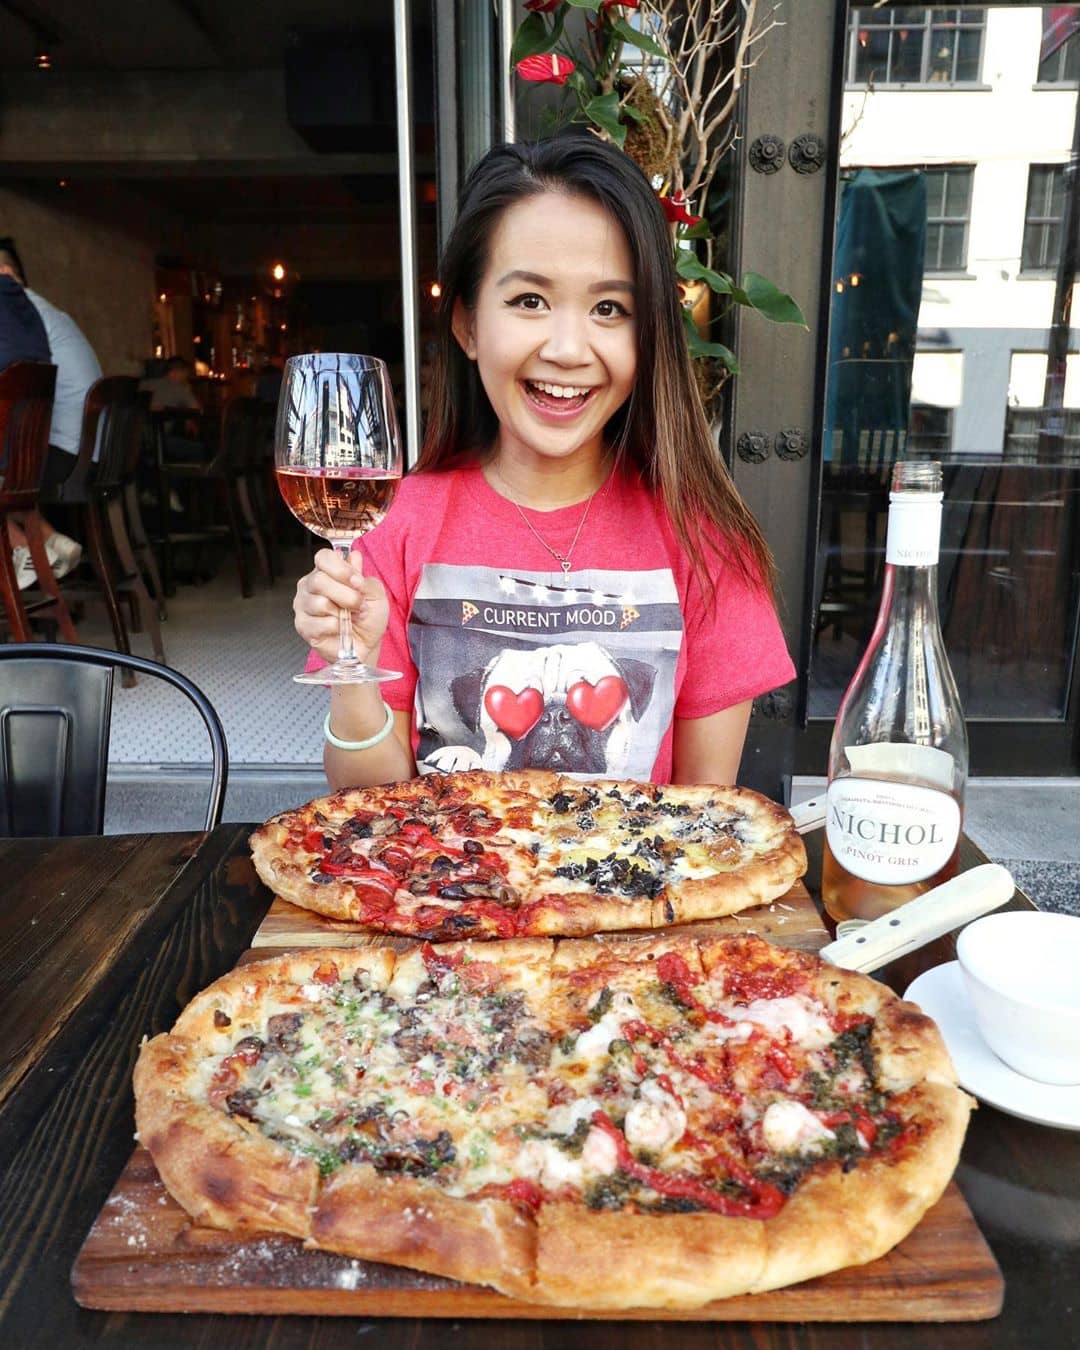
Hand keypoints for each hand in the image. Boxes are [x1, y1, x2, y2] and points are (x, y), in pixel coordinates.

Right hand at [293, 548, 389, 667]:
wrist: (366, 645)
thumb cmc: (368, 618)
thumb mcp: (376, 594)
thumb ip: (364, 577)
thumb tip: (354, 558)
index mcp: (326, 572)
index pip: (324, 557)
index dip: (341, 569)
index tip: (357, 582)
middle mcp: (310, 586)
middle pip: (319, 580)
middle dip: (346, 595)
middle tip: (358, 605)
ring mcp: (303, 606)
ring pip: (319, 602)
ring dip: (342, 613)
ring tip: (350, 618)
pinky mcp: (303, 626)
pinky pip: (319, 623)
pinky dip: (336, 627)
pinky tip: (340, 629)